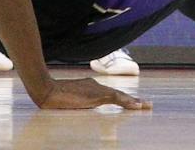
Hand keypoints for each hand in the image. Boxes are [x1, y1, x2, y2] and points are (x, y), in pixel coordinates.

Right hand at [31, 77, 151, 110]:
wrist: (46, 90)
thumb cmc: (53, 96)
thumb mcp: (69, 99)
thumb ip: (79, 100)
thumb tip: (82, 107)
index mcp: (91, 87)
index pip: (112, 94)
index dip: (124, 99)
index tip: (136, 103)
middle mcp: (96, 86)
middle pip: (119, 94)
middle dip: (133, 100)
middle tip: (148, 105)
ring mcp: (97, 90)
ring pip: (120, 95)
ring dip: (133, 102)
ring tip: (146, 106)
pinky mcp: (96, 95)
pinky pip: (115, 98)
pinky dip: (126, 102)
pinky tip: (136, 106)